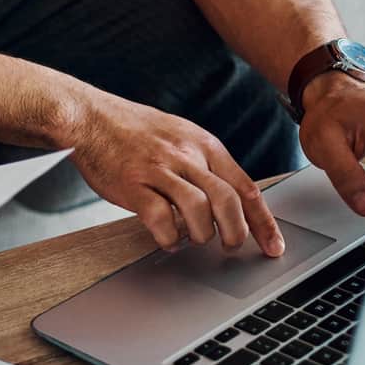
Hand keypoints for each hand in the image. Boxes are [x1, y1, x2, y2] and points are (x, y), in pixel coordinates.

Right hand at [66, 92, 284, 255]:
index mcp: (204, 144)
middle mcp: (186, 155)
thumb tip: (230, 200)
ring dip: (201, 235)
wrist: (90, 117)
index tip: (273, 246)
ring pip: (198, 210)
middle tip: (229, 247)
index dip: (263, 222)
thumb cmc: (133, 131)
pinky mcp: (133, 184)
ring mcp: (159, 169)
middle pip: (227, 201)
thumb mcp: (180, 136)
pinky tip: (166, 238)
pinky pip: (160, 218)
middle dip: (235, 232)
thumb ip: (205, 164)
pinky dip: (168, 237)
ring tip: (193, 238)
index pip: (245, 187)